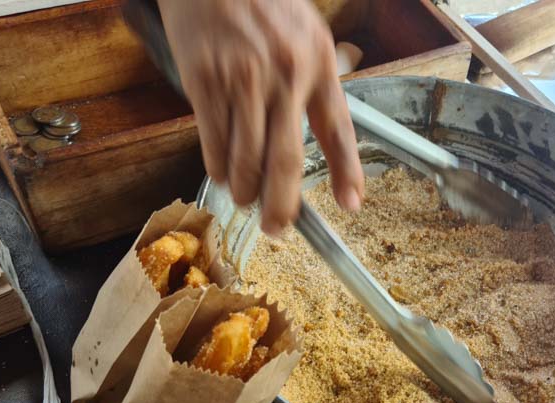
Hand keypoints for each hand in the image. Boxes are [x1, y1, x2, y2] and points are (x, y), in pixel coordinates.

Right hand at [157, 0, 363, 234]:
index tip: (351, 204)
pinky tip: (223, 174)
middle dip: (282, 205)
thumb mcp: (307, 32)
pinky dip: (219, 168)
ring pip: (246, 160)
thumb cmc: (261, 1)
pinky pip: (213, 142)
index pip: (338, 129)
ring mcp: (242, 80)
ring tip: (247, 200)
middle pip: (286, 160)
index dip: (346, 171)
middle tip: (277, 228)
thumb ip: (318, 79)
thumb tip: (327, 130)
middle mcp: (284, 76)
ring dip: (245, 191)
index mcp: (316, 63)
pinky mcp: (204, 81)